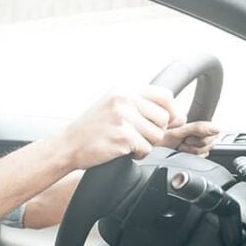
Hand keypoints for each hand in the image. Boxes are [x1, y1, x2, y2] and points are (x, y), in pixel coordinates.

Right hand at [60, 85, 182, 169]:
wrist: (67, 145)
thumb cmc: (91, 129)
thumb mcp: (111, 105)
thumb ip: (140, 105)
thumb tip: (178, 116)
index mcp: (123, 91)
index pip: (164, 95)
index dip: (172, 111)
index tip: (169, 123)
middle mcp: (123, 101)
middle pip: (163, 118)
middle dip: (156, 131)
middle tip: (139, 137)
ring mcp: (122, 118)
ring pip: (157, 135)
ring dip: (146, 144)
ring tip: (128, 143)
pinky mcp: (122, 136)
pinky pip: (146, 148)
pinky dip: (138, 154)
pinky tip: (122, 151)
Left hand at [159, 120, 219, 156]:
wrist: (149, 149)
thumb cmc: (159, 138)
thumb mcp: (177, 132)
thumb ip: (198, 129)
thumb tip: (217, 128)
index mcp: (197, 124)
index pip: (214, 131)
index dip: (203, 137)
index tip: (188, 138)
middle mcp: (199, 133)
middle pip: (211, 142)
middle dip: (196, 146)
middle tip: (182, 144)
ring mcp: (197, 143)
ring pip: (207, 151)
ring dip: (192, 151)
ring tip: (179, 148)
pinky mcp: (194, 153)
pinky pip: (201, 158)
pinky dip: (191, 157)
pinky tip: (181, 154)